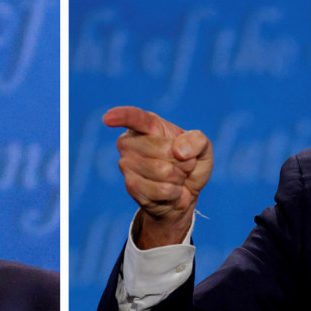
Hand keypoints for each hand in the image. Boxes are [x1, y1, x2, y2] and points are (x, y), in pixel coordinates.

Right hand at [104, 106, 213, 247]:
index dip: (121, 116)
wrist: (185, 193)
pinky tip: (170, 191)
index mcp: (147, 125)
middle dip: (183, 161)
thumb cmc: (190, 164)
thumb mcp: (203, 148)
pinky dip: (174, 192)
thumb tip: (179, 150)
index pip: (133, 117)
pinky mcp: (131, 186)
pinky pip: (162, 189)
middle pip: (162, 149)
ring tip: (176, 178)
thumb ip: (197, 141)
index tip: (108, 118)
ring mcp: (127, 164)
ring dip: (179, 177)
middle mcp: (130, 142)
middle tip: (182, 165)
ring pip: (163, 171)